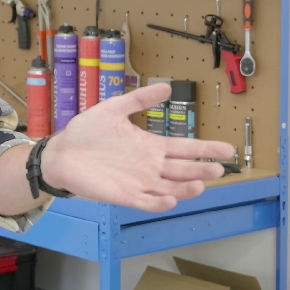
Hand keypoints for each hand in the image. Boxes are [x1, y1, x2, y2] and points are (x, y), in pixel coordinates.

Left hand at [40, 82, 235, 212]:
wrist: (61, 152)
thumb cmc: (86, 132)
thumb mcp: (113, 109)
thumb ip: (139, 99)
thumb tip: (166, 87)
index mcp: (150, 145)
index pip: (185, 148)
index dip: (206, 149)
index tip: (228, 149)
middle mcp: (149, 166)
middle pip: (183, 170)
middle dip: (202, 170)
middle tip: (219, 169)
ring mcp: (138, 182)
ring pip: (170, 188)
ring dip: (185, 189)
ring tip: (199, 185)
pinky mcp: (124, 195)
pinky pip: (146, 202)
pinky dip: (159, 202)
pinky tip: (169, 198)